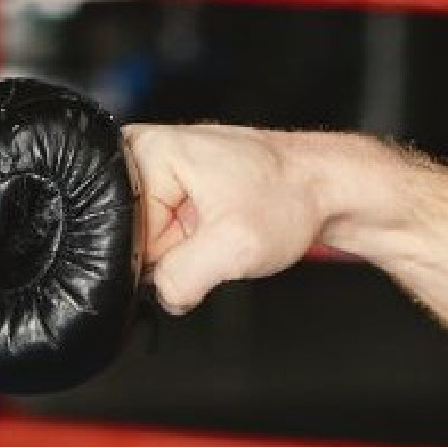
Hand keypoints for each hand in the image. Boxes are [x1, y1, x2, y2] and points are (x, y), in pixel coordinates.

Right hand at [124, 123, 328, 313]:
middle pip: (130, 235)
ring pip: (149, 242)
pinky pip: (166, 238)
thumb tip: (163, 295)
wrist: (329, 189)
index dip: (157, 254)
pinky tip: (216, 233)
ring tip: (219, 232)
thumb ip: (182, 279)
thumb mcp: (234, 247)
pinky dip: (192, 248)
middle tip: (212, 239)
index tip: (195, 246)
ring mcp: (162, 172)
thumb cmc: (292, 197)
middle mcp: (145, 154)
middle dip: (170, 252)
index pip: (118, 229)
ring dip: (184, 252)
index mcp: (145, 150)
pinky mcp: (176, 191)